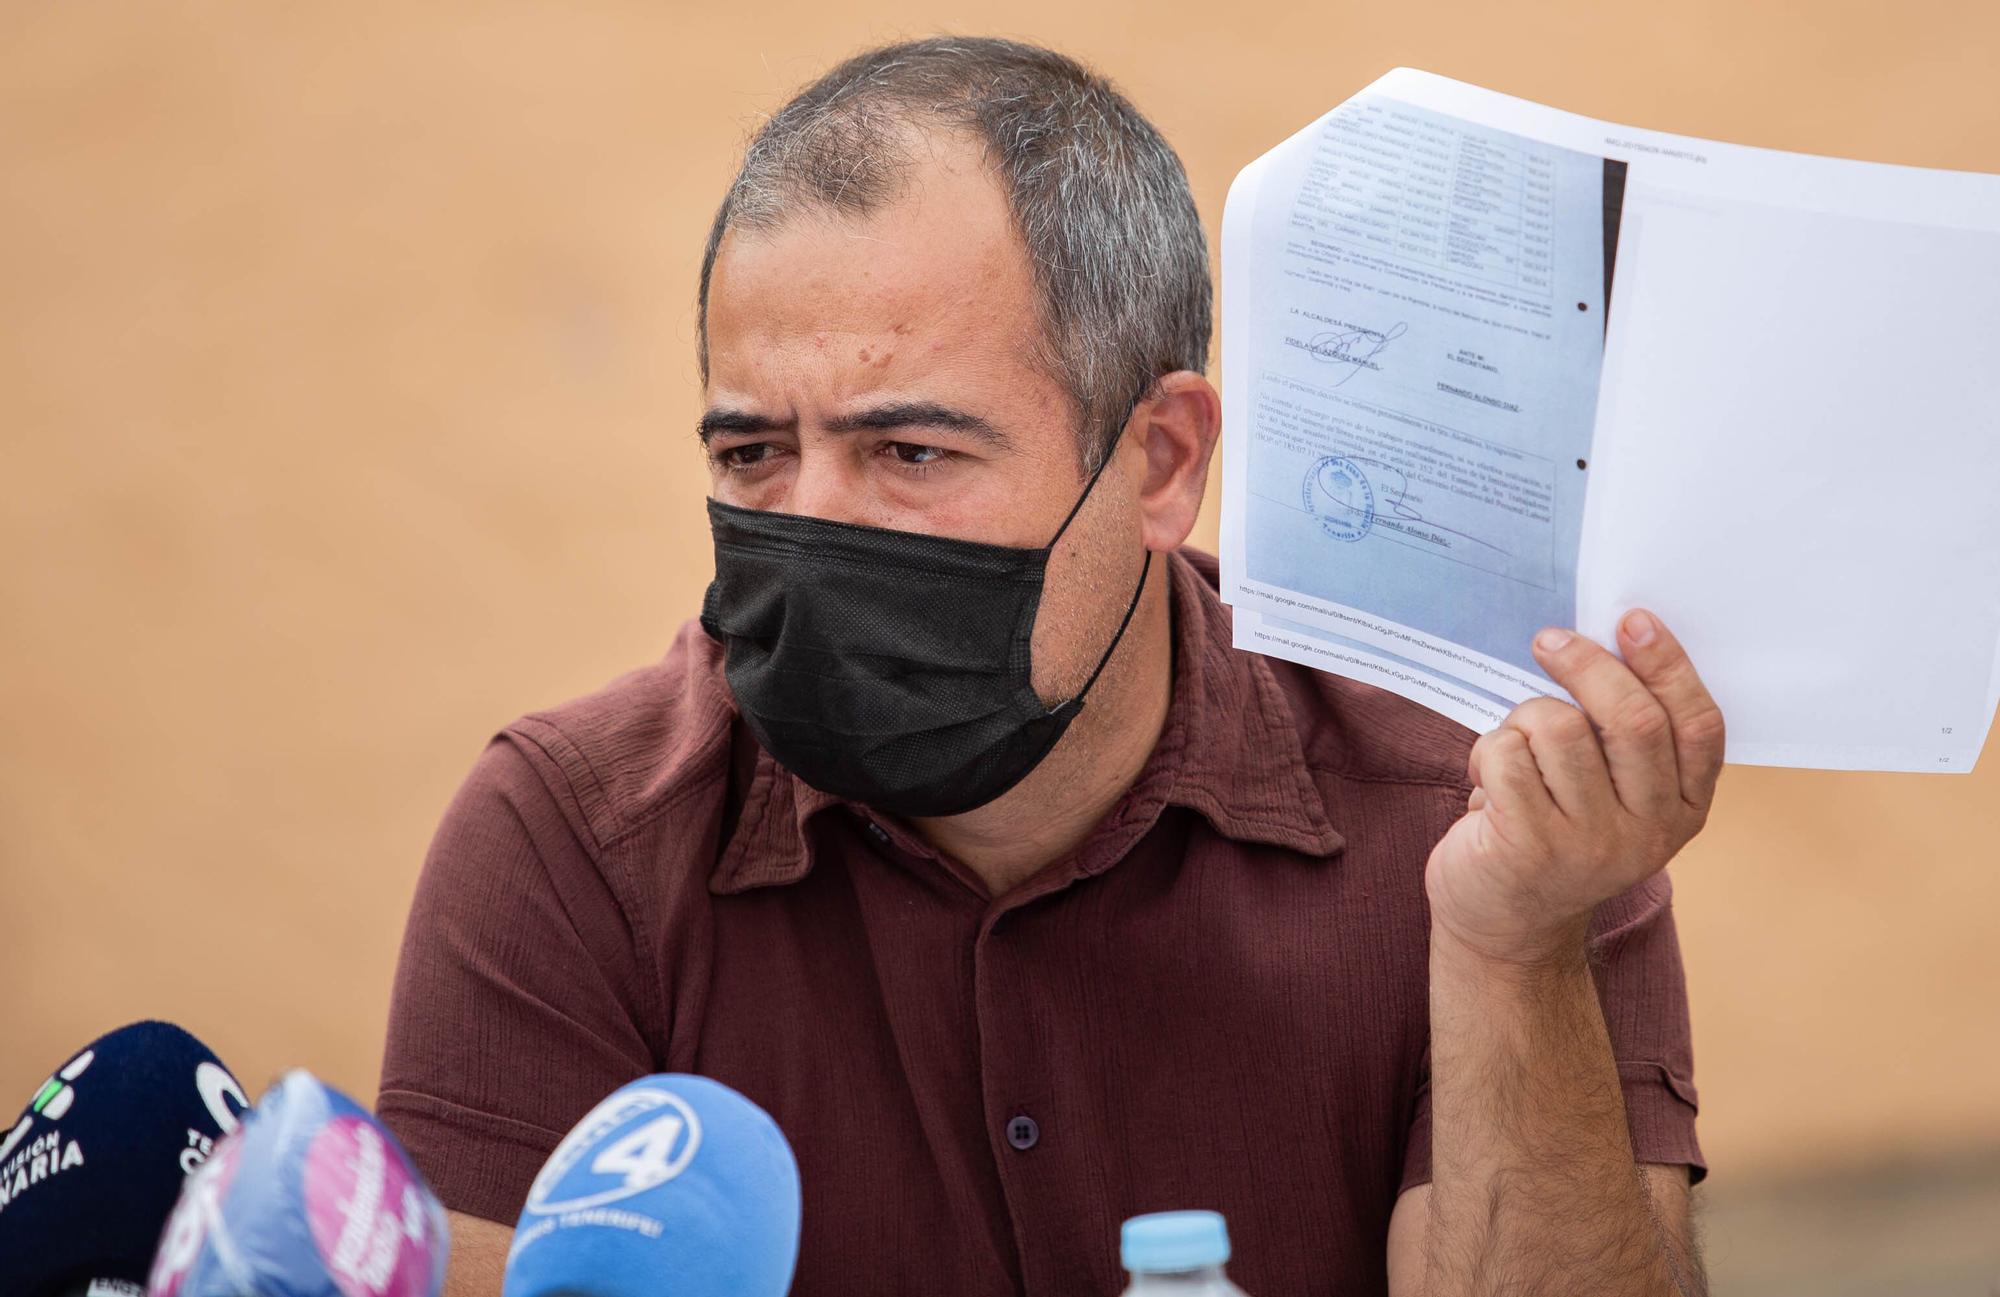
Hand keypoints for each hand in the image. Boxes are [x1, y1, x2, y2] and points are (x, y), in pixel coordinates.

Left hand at [1425, 608, 1726, 967]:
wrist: (1507, 926)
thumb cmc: (1555, 836)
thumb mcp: (1613, 796)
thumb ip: (1620, 737)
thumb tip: (1600, 641)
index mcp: (1683, 808)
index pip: (1696, 727)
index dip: (1668, 666)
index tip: (1632, 620)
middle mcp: (1648, 830)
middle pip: (1631, 719)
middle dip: (1587, 665)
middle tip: (1550, 642)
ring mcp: (1591, 843)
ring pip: (1558, 727)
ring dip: (1523, 720)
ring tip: (1514, 754)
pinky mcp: (1530, 847)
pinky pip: (1506, 754)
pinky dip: (1488, 751)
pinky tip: (1488, 782)